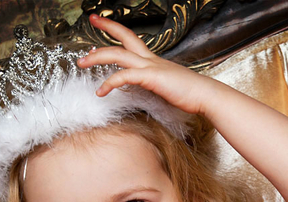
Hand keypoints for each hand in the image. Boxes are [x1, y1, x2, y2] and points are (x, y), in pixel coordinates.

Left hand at [77, 14, 219, 115]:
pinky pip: (124, 76)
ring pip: (118, 54)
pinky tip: (100, 92)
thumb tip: (139, 88)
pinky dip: (109, 82)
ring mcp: (151, 67)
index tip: (102, 25)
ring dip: (97, 57)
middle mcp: (151, 59)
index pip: (131, 40)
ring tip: (81, 62)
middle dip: (106, 27)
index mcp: (153, 60)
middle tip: (91, 20)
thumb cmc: (189, 94)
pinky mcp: (151, 78)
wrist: (206, 96)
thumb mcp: (166, 86)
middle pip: (124, 38)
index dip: (116, 30)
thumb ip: (152, 84)